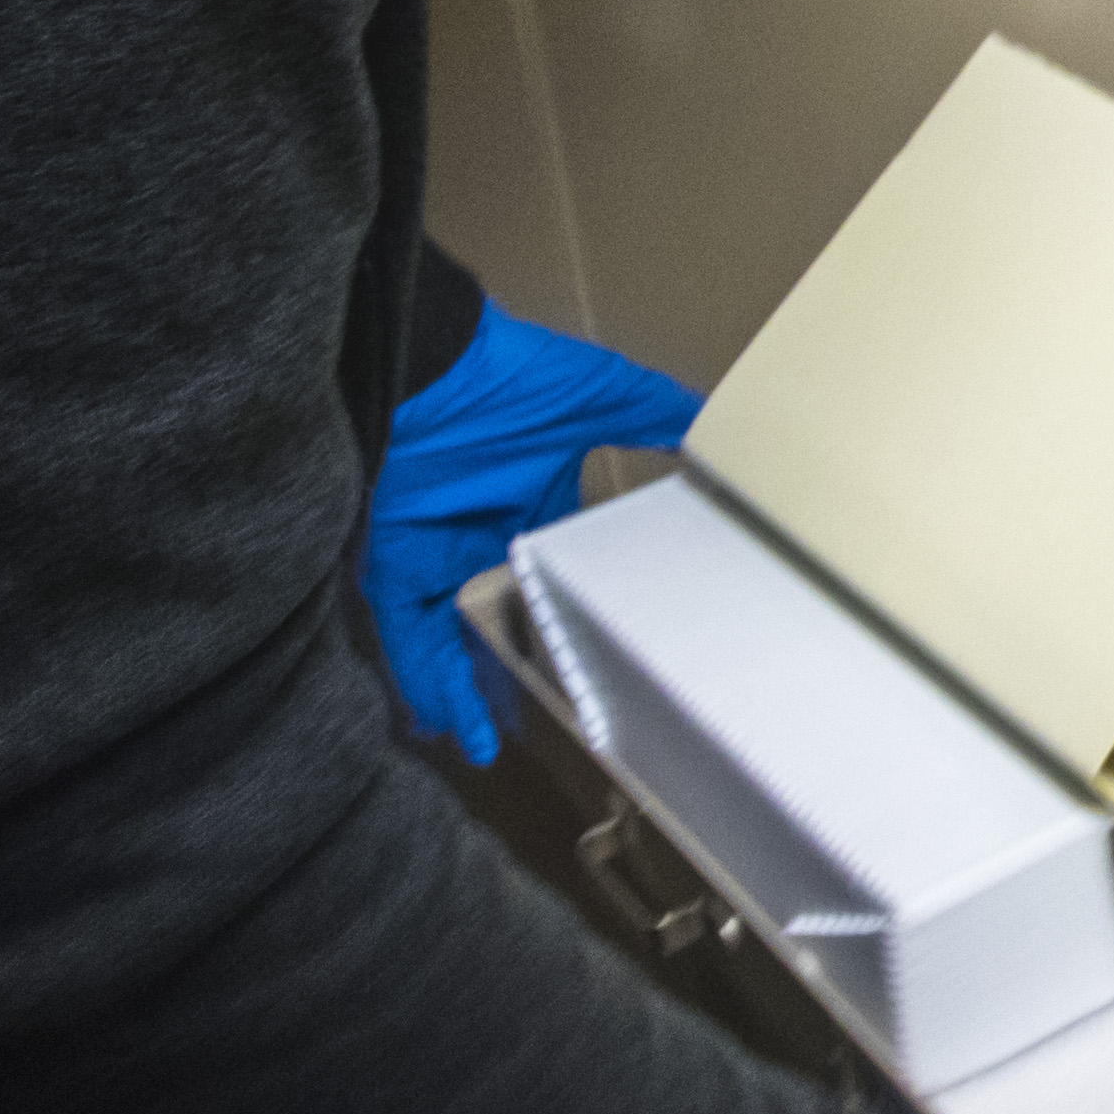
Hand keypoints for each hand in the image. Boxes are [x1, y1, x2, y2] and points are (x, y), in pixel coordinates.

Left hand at [359, 306, 709, 761]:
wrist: (427, 367)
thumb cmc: (515, 378)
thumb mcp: (603, 394)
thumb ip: (657, 413)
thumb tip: (717, 430)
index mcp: (530, 503)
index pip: (555, 571)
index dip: (575, 611)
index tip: (604, 654)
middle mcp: (480, 538)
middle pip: (501, 618)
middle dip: (518, 667)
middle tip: (549, 720)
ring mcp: (435, 559)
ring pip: (454, 642)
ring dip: (473, 692)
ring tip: (497, 745)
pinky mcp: (396, 572)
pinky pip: (413, 643)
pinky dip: (430, 686)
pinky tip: (455, 730)